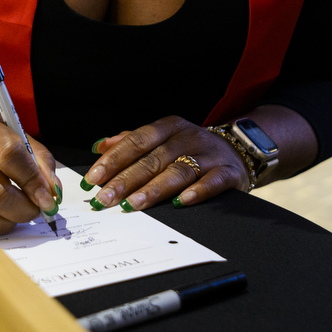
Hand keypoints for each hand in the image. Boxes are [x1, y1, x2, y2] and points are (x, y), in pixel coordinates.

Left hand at [83, 116, 249, 210]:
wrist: (237, 150)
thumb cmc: (190, 148)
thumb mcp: (162, 138)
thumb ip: (130, 142)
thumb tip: (98, 147)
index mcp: (168, 127)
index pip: (136, 141)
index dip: (113, 160)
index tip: (94, 178)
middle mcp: (187, 137)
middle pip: (152, 159)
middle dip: (125, 180)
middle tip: (105, 198)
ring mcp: (208, 154)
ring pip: (177, 172)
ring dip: (153, 189)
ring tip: (132, 204)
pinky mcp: (227, 172)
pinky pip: (211, 182)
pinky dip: (196, 192)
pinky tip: (180, 203)